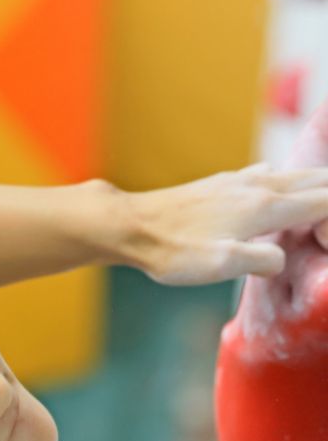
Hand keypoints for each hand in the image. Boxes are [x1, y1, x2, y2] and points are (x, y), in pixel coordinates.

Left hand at [123, 163, 327, 285]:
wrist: (133, 226)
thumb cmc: (174, 249)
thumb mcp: (221, 266)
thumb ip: (262, 261)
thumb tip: (282, 259)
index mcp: (265, 205)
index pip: (326, 200)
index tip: (323, 247)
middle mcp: (259, 185)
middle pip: (318, 180)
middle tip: (322, 236)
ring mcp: (242, 180)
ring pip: (296, 174)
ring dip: (316, 189)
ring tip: (317, 209)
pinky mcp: (225, 182)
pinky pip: (272, 174)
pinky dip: (289, 183)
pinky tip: (278, 190)